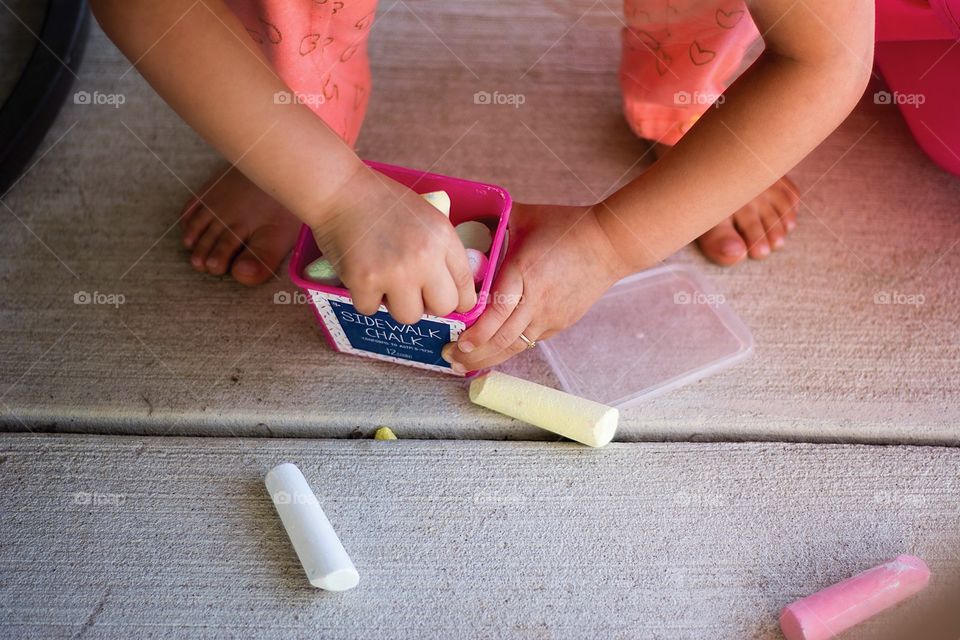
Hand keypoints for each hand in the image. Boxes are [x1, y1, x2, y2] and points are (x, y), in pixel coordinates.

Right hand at [310, 165, 476, 323]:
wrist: (341, 191)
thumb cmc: (384, 202)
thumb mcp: (428, 218)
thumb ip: (442, 251)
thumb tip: (450, 289)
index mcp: (443, 238)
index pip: (466, 286)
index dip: (459, 300)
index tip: (450, 303)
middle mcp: (424, 258)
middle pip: (443, 308)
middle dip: (429, 304)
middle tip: (414, 292)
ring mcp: (395, 272)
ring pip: (409, 316)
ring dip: (396, 304)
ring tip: (385, 282)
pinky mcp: (364, 281)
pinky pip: (372, 309)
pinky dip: (365, 298)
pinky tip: (363, 276)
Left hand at [441, 202, 630, 372]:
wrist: (610, 244)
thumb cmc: (568, 227)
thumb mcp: (527, 217)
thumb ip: (496, 221)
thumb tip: (467, 218)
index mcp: (525, 273)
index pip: (498, 312)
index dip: (477, 332)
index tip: (457, 340)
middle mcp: (537, 300)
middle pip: (502, 338)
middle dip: (473, 352)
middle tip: (449, 357)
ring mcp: (550, 316)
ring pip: (515, 346)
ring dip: (488, 357)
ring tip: (464, 364)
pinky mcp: (560, 323)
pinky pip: (529, 341)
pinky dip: (508, 349)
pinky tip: (491, 353)